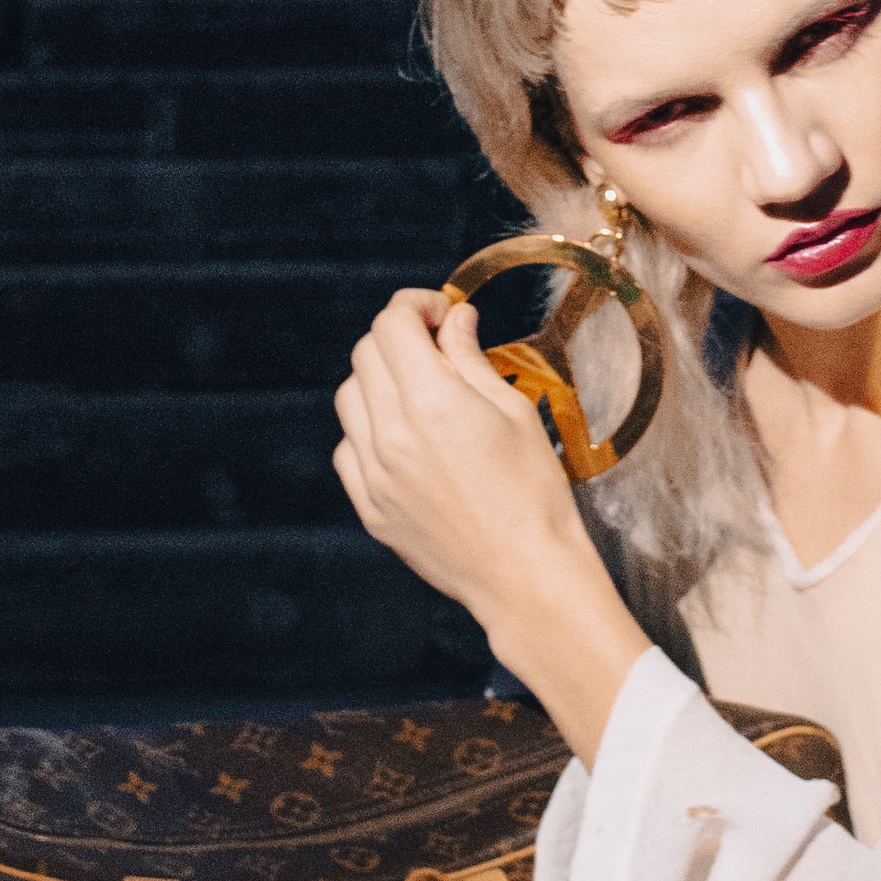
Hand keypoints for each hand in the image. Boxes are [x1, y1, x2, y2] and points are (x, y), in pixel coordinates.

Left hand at [334, 290, 583, 617]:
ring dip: (378, 380)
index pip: (392, 324)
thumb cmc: (533, 494)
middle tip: (436, 347)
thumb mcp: (514, 413)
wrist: (524, 573)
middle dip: (399, 337)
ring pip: (349, 397)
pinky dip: (368, 430)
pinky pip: (347, 448)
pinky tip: (405, 438)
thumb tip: (455, 320)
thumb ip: (471, 360)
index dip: (416, 306)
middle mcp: (391, 434)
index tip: (442, 315)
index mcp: (432, 402)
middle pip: (366, 354)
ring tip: (420, 393)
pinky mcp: (369, 507)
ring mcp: (373, 474)